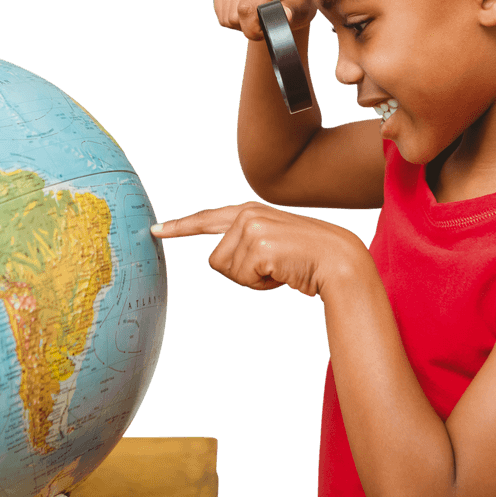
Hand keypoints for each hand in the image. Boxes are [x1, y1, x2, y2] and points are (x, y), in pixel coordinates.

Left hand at [150, 201, 364, 297]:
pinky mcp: (259, 246)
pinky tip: (283, 272)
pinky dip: (262, 285)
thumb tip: (216, 259)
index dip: (180, 227)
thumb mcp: (272, 243)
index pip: (207, 219)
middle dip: (241, 274)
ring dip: (253, 279)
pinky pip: (243, 278)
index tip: (155, 230)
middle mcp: (247, 215)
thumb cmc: (306, 259)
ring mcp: (252, 228)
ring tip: (281, 268)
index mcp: (249, 211)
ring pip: (228, 271)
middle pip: (216, 260)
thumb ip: (245, 244)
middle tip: (273, 268)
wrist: (339, 260)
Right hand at [212, 0, 317, 40]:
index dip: (255, 30)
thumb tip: (286, 14)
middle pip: (234, 16)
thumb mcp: (303, 7)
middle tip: (264, 20)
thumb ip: (294, 11)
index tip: (267, 29)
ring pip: (225, 16)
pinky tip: (244, 10)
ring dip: (239, 22)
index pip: (247, 10)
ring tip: (255, 14)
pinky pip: (218, 10)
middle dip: (248, 26)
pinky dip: (230, 16)